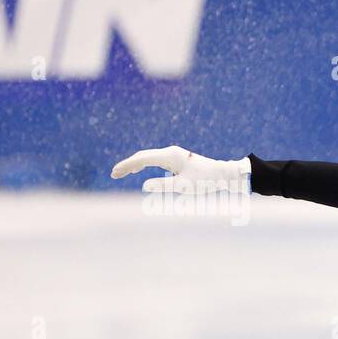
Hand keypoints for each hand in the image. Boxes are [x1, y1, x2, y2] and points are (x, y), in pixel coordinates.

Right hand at [112, 146, 249, 193]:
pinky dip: (143, 164)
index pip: (142, 159)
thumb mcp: (184, 186)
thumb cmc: (206, 181)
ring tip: (121, 173)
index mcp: (170, 155)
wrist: (223, 174)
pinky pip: (155, 160)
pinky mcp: (177, 159)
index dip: (127, 166)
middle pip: (142, 156)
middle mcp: (170, 152)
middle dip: (127, 165)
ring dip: (134, 164)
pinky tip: (138, 170)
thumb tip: (144, 185)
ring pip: (148, 157)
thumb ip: (164, 186)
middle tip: (114, 174)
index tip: (115, 173)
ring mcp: (173, 155)